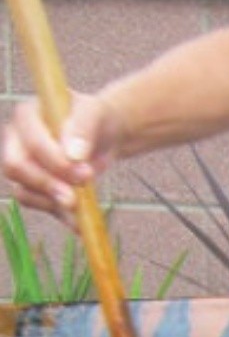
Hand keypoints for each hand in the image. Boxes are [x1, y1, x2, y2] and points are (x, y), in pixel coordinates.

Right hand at [1, 93, 119, 222]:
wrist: (104, 134)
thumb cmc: (96, 118)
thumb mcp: (96, 114)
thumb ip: (84, 128)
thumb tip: (74, 155)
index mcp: (28, 116)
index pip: (31, 142)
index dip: (54, 160)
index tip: (84, 172)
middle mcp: (16, 140)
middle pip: (16, 167)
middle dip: (47, 184)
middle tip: (76, 197)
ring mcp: (21, 164)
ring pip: (23, 189)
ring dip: (51, 201)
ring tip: (79, 207)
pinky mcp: (32, 185)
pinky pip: (38, 204)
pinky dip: (58, 214)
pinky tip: (79, 222)